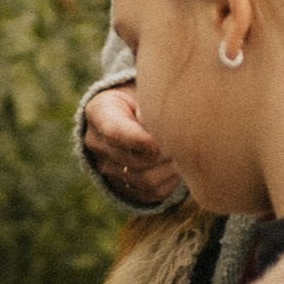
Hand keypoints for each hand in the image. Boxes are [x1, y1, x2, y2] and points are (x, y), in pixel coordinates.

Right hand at [83, 85, 183, 209]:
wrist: (133, 112)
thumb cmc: (145, 97)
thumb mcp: (146, 90)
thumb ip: (154, 105)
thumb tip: (172, 125)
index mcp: (99, 111)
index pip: (115, 132)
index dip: (143, 139)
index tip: (166, 136)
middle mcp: (96, 143)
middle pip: (135, 160)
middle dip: (166, 153)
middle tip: (187, 142)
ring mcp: (107, 168)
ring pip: (145, 180)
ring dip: (171, 169)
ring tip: (184, 152)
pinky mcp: (124, 186)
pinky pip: (152, 193)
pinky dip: (171, 181)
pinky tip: (177, 164)